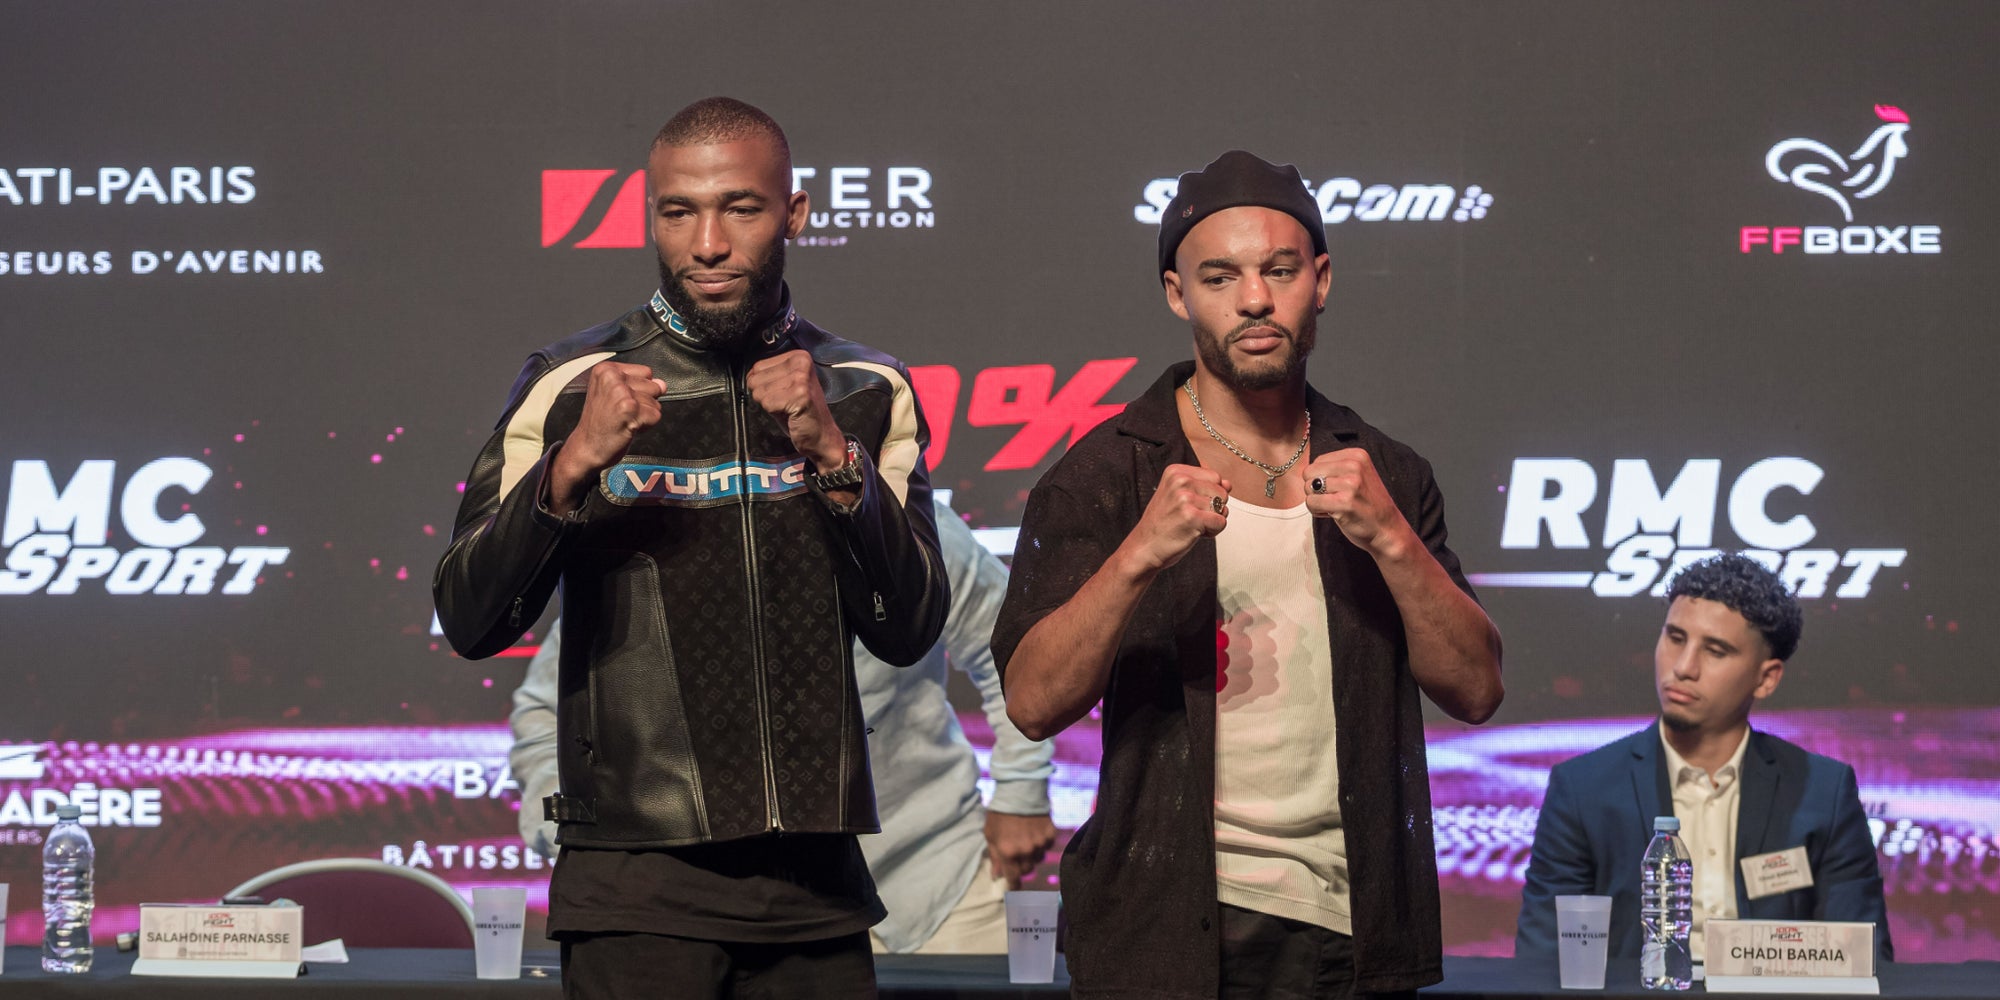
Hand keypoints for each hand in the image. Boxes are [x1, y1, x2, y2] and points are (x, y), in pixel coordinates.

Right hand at [550, 362, 666, 512]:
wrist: (586, 448)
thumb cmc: (599, 424)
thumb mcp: (613, 395)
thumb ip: (639, 385)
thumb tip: (662, 384)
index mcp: (606, 369)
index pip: (646, 372)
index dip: (639, 390)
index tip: (620, 401)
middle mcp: (612, 377)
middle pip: (653, 386)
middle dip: (643, 402)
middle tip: (621, 413)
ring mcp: (620, 392)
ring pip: (655, 402)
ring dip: (643, 415)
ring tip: (623, 420)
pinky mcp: (629, 408)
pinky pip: (655, 415)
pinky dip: (646, 426)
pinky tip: (627, 427)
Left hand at [746, 350, 845, 470]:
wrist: (822, 435)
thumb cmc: (802, 412)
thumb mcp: (786, 385)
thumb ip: (769, 375)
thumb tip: (749, 376)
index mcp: (798, 357)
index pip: (758, 366)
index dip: (763, 384)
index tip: (781, 391)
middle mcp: (801, 363)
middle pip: (756, 378)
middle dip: (765, 394)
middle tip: (785, 401)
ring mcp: (801, 379)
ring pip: (760, 391)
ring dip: (770, 405)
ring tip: (788, 407)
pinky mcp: (799, 395)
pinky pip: (767, 403)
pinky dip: (775, 413)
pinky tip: (791, 413)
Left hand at [985, 811, 1056, 888]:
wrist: (1019, 791)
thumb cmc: (1000, 813)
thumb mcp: (990, 834)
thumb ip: (994, 856)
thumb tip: (996, 876)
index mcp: (1008, 852)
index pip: (1013, 878)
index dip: (1013, 885)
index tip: (1012, 887)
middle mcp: (1026, 851)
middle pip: (1027, 870)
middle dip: (1021, 867)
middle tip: (1017, 858)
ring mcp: (1040, 844)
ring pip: (1038, 859)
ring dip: (1032, 855)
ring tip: (1026, 841)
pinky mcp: (1050, 835)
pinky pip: (1047, 847)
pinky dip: (1041, 844)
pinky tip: (1035, 833)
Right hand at [1120, 464, 1229, 574]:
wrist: (1144, 547)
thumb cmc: (1162, 524)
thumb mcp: (1178, 495)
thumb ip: (1203, 486)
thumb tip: (1228, 483)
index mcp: (1176, 472)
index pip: (1214, 476)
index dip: (1209, 494)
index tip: (1190, 505)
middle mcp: (1180, 481)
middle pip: (1222, 491)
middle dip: (1213, 507)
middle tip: (1191, 517)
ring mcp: (1185, 498)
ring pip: (1223, 507)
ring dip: (1212, 520)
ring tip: (1191, 525)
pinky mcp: (1192, 517)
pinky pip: (1221, 522)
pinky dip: (1212, 531)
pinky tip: (1195, 533)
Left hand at [1302, 447, 1415, 557]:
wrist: (1388, 529)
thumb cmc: (1367, 504)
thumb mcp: (1357, 476)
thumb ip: (1335, 468)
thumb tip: (1305, 470)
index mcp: (1357, 456)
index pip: (1318, 461)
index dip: (1320, 478)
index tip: (1336, 489)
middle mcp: (1354, 466)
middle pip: (1309, 472)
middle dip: (1314, 488)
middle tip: (1331, 499)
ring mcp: (1351, 484)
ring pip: (1308, 488)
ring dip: (1316, 501)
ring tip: (1333, 507)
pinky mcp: (1345, 503)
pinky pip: (1312, 503)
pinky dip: (1317, 511)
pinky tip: (1332, 514)